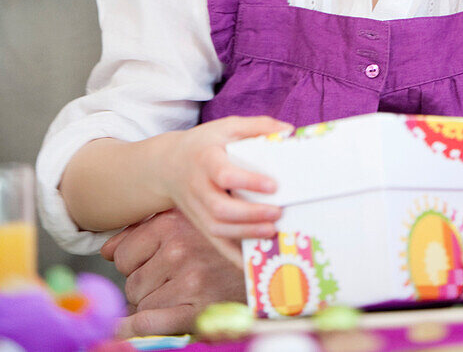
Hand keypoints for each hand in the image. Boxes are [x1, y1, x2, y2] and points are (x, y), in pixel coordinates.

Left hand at [101, 209, 245, 337]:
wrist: (268, 261)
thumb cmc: (221, 241)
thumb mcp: (186, 222)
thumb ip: (145, 231)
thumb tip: (106, 249)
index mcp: (173, 223)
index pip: (123, 253)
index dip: (131, 264)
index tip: (145, 266)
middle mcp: (178, 249)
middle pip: (131, 280)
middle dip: (143, 286)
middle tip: (167, 283)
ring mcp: (187, 279)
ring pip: (140, 302)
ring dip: (150, 305)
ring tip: (175, 295)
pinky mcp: (196, 308)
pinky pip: (147, 322)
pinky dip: (134, 328)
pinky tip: (128, 328)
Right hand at [160, 115, 290, 266]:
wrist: (168, 165)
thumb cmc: (205, 143)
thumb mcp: (227, 126)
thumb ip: (258, 126)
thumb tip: (289, 130)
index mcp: (206, 160)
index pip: (224, 175)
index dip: (248, 182)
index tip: (273, 186)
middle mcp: (198, 187)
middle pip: (220, 209)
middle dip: (250, 215)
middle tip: (278, 212)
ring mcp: (196, 209)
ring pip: (217, 228)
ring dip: (245, 234)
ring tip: (272, 232)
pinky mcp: (199, 223)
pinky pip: (215, 243)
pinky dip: (233, 256)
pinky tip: (252, 263)